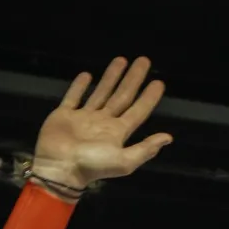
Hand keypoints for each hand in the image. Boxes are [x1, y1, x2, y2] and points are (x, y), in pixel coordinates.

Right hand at [32, 56, 172, 191]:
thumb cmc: (92, 165)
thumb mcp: (124, 161)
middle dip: (133, 79)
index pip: (138, 111)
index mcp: (117, 133)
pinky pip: (74, 97)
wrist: (60, 168)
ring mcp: (83, 118)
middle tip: (144, 61)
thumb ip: (145, 149)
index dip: (149, 97)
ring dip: (111, 78)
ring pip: (101, 93)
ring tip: (121, 60)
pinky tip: (87, 75)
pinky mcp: (64, 115)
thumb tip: (168, 138)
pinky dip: (79, 86)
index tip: (159, 82)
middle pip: (122, 97)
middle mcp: (103, 123)